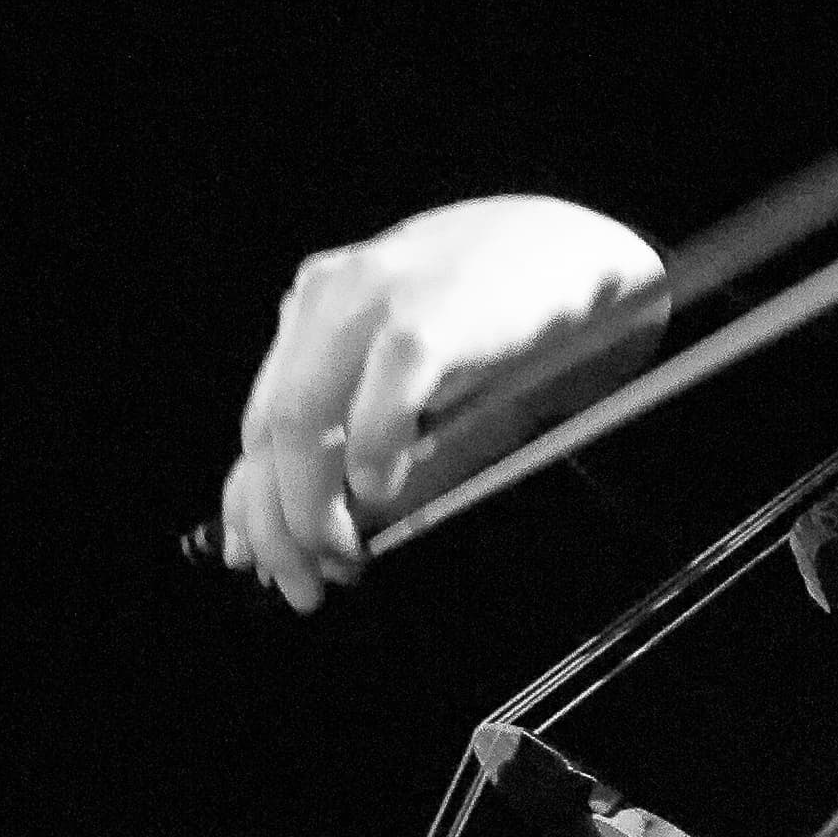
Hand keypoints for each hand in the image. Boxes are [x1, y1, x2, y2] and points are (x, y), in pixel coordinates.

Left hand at [218, 194, 660, 608]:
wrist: (583, 252)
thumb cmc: (508, 317)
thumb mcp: (417, 364)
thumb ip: (365, 418)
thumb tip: (329, 512)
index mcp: (319, 308)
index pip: (260, 421)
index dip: (254, 504)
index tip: (264, 564)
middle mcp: (330, 297)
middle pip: (270, 428)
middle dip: (277, 522)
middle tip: (306, 584)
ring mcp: (374, 298)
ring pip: (303, 418)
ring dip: (311, 504)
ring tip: (344, 553)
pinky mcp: (430, 313)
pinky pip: (378, 397)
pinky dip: (370, 453)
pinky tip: (379, 490)